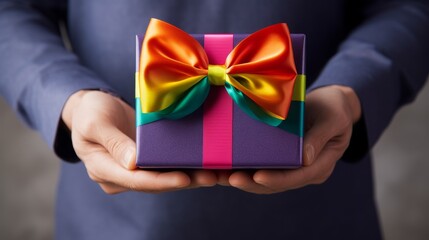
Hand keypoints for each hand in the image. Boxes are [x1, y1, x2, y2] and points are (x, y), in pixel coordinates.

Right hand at [62, 90, 216, 193]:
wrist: (91, 108)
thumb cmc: (89, 112)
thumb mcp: (95, 122)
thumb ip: (113, 142)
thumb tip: (133, 163)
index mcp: (105, 170)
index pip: (137, 180)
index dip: (162, 180)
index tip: (186, 178)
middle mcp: (122, 176)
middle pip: (157, 183)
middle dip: (186, 181)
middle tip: (214, 177)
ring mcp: (135, 170)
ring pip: (166, 177)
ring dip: (193, 176)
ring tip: (219, 173)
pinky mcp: (147, 161)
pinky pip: (168, 166)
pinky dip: (187, 165)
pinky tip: (209, 162)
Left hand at [225, 85, 361, 193]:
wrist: (331, 104)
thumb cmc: (334, 108)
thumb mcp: (333, 118)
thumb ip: (319, 137)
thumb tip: (305, 159)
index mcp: (320, 166)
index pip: (296, 177)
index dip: (276, 179)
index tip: (257, 177)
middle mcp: (302, 172)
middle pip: (274, 184)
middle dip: (249, 183)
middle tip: (227, 178)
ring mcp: (288, 167)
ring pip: (262, 179)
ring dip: (239, 178)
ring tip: (216, 175)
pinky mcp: (277, 158)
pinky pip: (258, 166)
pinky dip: (240, 167)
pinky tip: (220, 164)